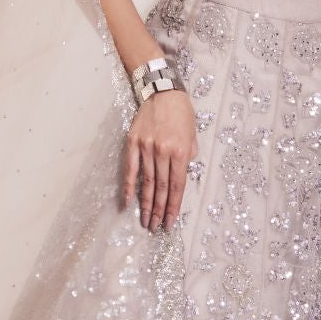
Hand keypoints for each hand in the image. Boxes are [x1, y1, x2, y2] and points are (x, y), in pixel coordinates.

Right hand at [124, 88, 197, 231]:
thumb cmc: (182, 114)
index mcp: (180, 151)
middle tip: (156, 227)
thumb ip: (187, 157)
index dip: (174, 206)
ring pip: (146, 181)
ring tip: (146, 220)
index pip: (177, 186)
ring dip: (146, 203)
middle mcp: (163, 151)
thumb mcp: (193, 136)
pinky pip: (130, 169)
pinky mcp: (133, 143)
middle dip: (160, 210)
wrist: (163, 92)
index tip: (171, 222)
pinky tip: (128, 201)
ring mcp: (146, 147)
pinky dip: (129, 187)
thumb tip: (180, 176)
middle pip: (161, 187)